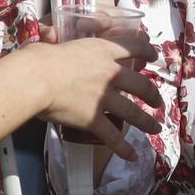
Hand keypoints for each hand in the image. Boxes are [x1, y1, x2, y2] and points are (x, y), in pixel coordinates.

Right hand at [32, 34, 161, 158]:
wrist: (37, 78)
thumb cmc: (41, 57)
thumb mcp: (62, 43)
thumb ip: (67, 47)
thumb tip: (53, 39)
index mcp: (103, 51)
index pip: (133, 47)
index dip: (147, 51)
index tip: (154, 56)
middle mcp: (110, 74)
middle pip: (142, 84)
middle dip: (153, 94)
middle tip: (157, 101)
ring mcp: (104, 98)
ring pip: (133, 112)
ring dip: (147, 122)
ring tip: (156, 127)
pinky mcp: (93, 119)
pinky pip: (112, 137)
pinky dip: (123, 148)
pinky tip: (133, 155)